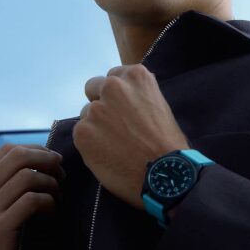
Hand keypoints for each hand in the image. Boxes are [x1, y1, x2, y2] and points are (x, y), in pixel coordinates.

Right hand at [0, 143, 65, 249]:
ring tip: (59, 195)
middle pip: (18, 156)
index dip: (36, 150)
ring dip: (51, 183)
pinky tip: (52, 210)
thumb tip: (36, 160)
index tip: (54, 160)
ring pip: (27, 176)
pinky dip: (49, 201)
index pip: (7, 149)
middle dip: (47, 159)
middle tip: (62, 172)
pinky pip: (32, 200)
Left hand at [74, 63, 189, 209]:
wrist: (164, 173)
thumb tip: (127, 94)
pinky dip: (91, 144)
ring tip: (115, 145)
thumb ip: (139, 95)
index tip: (125, 109)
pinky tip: (108, 155)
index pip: (115, 76)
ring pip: (87, 114)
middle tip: (115, 125)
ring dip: (96, 125)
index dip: (119, 95)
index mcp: (136, 76)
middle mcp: (113, 86)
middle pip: (93, 87)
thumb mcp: (160, 105)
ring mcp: (95, 109)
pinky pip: (81, 134)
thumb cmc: (168, 143)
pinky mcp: (82, 132)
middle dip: (101, 102)